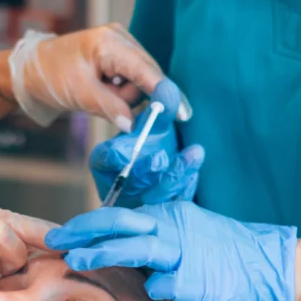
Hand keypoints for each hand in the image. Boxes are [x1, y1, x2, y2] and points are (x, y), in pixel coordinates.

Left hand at [7, 25, 191, 129]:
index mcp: (110, 42)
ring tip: (97, 96)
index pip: (146, 70)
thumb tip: (133, 124)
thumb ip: (110, 107)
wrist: (29, 72)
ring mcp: (119, 47)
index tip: (181, 113)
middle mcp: (119, 39)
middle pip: (147, 75)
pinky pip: (130, 81)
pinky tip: (103, 93)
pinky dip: (119, 93)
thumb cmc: (50, 76)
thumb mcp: (79, 94)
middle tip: (112, 108)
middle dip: (133, 97)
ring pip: (139, 82)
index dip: (164, 92)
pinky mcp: (116, 59)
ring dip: (123, 97)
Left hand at [45, 203, 297, 300]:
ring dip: (104, 253)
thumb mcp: (184, 233)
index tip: (61, 235)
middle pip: (120, 223)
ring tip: (77, 261)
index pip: (118, 215)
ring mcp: (184, 253)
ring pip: (138, 247)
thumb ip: (152, 237)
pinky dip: (155, 287)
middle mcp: (173, 229)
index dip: (85, 224)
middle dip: (83, 232)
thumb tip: (112, 244)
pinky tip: (147, 291)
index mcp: (167, 216)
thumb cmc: (222, 254)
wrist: (267, 267)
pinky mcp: (196, 279)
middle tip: (55, 242)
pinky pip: (167, 283)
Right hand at [89, 79, 204, 206]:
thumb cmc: (153, 145)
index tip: (124, 152)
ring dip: (173, 176)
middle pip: (130, 182)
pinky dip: (186, 187)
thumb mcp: (156, 126)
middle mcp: (119, 186)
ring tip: (194, 153)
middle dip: (146, 171)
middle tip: (160, 158)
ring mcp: (140, 204)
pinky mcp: (162, 214)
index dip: (114, 157)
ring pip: (154, 197)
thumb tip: (167, 85)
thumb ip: (162, 109)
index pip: (105, 160)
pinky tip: (196, 171)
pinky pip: (174, 204)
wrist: (166, 172)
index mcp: (106, 163)